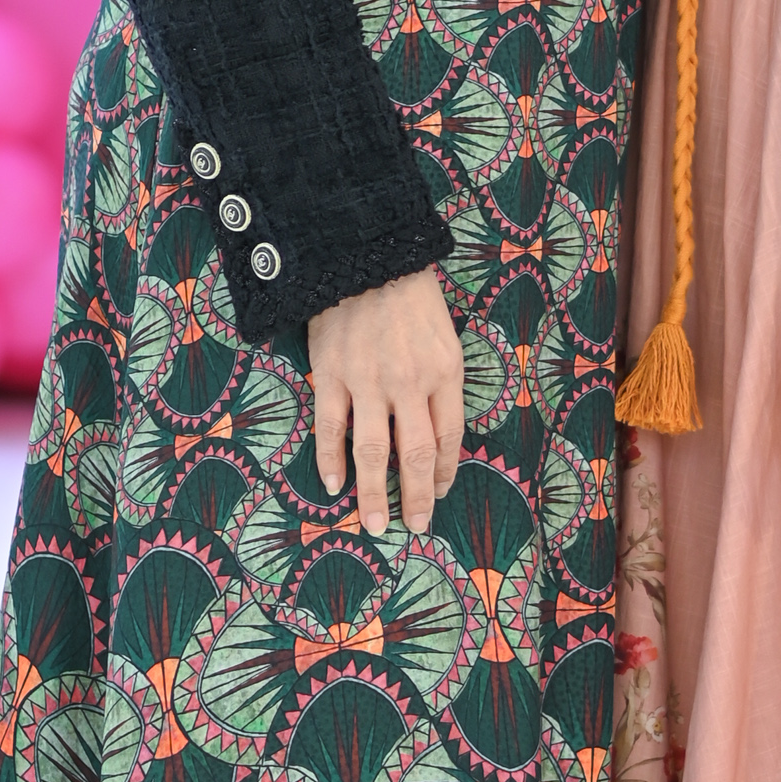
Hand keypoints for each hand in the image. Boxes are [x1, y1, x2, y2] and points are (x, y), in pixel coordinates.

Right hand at [310, 268, 463, 538]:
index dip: (445, 472)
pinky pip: (330, 428)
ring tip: (374, 524)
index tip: (439, 493)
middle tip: (415, 527)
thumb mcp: (444, 336)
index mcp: (444, 371)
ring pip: (374, 450)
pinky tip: (334, 484)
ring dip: (374, 493)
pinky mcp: (331, 374)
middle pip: (416, 454)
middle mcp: (410, 382)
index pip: (449, 437)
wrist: (364, 254)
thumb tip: (434, 432)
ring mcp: (368, 380)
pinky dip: (331, 460)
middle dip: (417, 497)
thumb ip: (441, 382)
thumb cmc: (410, 295)